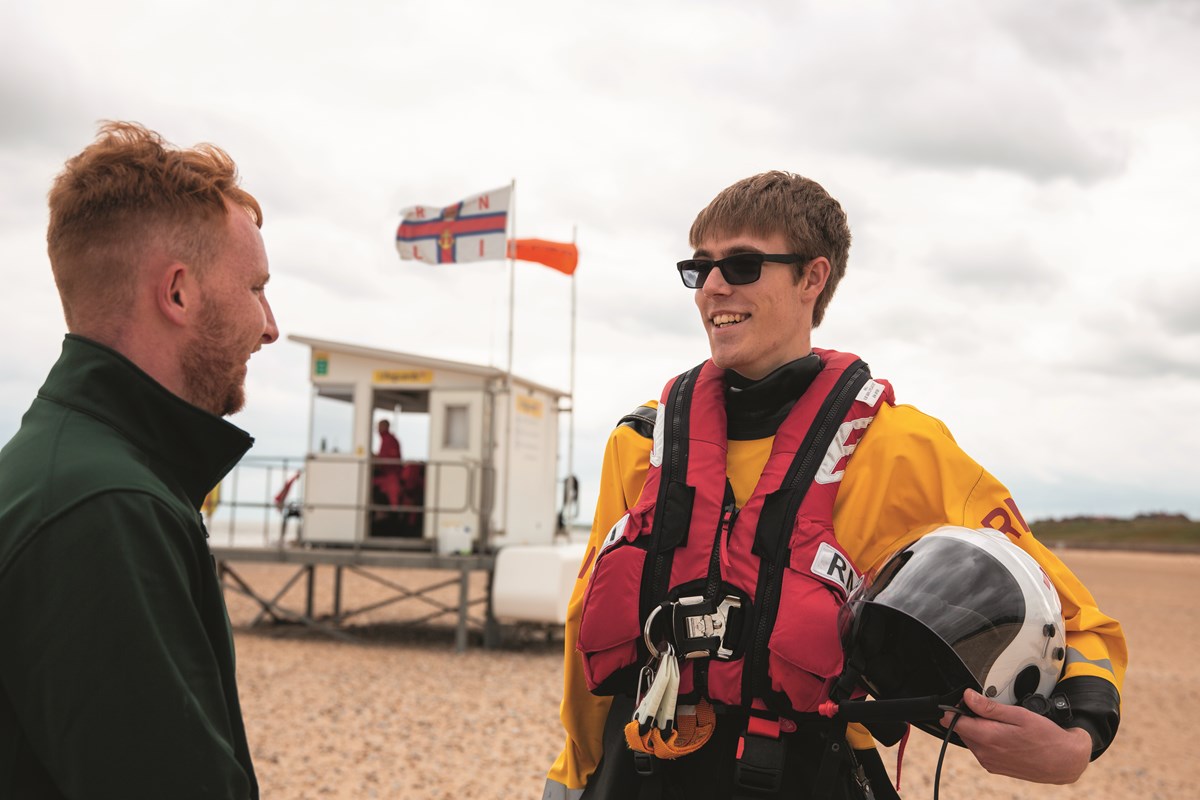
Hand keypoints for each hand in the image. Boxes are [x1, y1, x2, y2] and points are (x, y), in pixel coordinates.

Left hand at [941, 689, 1091, 784]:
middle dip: (969, 717)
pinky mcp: (995, 768)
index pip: (954, 721)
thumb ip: (989, 707)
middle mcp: (985, 754)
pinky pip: (981, 749)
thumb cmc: (1046, 738)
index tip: (963, 700)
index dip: (955, 708)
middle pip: (962, 730)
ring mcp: (990, 763)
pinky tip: (1003, 734)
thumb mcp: (1019, 714)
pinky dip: (986, 739)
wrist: (1064, 761)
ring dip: (978, 728)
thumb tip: (968, 696)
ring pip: (971, 739)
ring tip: (1000, 723)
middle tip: (988, 709)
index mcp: (989, 738)